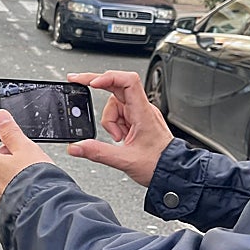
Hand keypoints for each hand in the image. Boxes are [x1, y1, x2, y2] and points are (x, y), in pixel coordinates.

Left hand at [0, 110, 52, 209]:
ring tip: (28, 170)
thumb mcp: (25, 149)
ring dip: (8, 171)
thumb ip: (10, 132)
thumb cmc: (35, 183)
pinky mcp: (5, 210)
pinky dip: (14, 186)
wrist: (45, 212)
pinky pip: (5, 193)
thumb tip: (0, 118)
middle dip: (2, 155)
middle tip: (20, 152)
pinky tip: (30, 186)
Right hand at [65, 71, 173, 186]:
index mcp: (143, 112)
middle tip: (78, 82)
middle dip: (97, 86)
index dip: (107, 77)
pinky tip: (120, 139)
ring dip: (109, 119)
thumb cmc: (159, 164)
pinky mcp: (137, 120)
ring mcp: (139, 114)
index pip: (127, 81)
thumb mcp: (125, 160)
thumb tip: (76, 147)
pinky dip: (114, 125)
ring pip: (114, 104)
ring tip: (118, 139)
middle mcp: (142, 108)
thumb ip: (98, 152)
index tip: (90, 83)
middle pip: (116, 87)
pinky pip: (119, 115)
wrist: (174, 173)